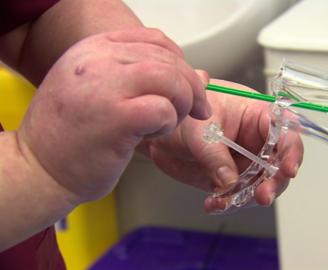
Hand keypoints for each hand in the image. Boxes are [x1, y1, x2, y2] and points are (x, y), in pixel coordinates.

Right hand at [17, 27, 210, 203]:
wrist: (38, 169)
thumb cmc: (71, 134)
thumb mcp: (97, 88)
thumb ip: (138, 75)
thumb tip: (197, 74)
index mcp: (93, 48)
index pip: (155, 40)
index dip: (180, 63)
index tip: (185, 85)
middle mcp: (98, 60)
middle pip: (169, 60)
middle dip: (191, 87)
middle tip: (195, 111)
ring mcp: (106, 86)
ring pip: (171, 80)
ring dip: (182, 103)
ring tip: (168, 123)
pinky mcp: (116, 117)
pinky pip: (164, 109)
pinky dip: (168, 123)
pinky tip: (152, 135)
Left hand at [141, 79, 303, 212]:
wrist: (159, 132)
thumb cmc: (183, 115)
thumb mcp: (198, 129)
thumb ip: (215, 154)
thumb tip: (230, 181)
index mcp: (256, 116)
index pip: (285, 131)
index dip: (292, 150)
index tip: (288, 168)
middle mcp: (256, 140)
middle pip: (279, 162)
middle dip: (275, 181)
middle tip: (263, 195)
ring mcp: (245, 161)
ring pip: (262, 184)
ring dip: (250, 197)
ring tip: (229, 201)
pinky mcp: (232, 178)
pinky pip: (239, 195)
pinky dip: (228, 203)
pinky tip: (214, 204)